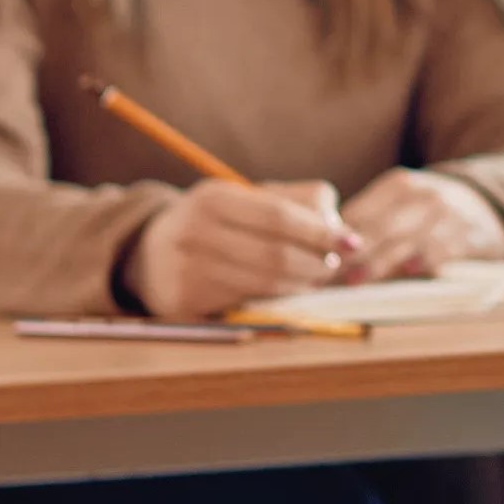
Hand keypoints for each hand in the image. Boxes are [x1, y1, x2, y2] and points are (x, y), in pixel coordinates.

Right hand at [127, 179, 352, 316]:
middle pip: (276, 256)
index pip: (280, 217)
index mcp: (213, 198)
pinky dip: (275, 300)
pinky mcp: (185, 304)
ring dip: (301, 285)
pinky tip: (285, 292)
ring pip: (265, 285)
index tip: (352, 242)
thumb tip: (341, 229)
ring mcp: (186, 271)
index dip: (321, 233)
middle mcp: (194, 232)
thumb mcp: (248, 198)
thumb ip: (300, 202)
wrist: (151, 253)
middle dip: (316, 265)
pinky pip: (246, 304)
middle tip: (334, 267)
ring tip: (314, 279)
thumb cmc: (218, 223)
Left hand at [338, 167, 503, 282]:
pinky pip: (437, 250)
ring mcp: (445, 214)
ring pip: (404, 241)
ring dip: (377, 263)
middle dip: (352, 253)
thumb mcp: (403, 204)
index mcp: (399, 185)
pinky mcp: (465, 235)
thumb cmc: (430, 213)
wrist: (488, 208)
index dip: (337, 238)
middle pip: (379, 226)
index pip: (360, 212)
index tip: (317, 258)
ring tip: (354, 281)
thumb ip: (370, 222)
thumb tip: (326, 252)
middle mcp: (422, 194)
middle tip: (327, 273)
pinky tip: (405, 272)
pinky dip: (419, 262)